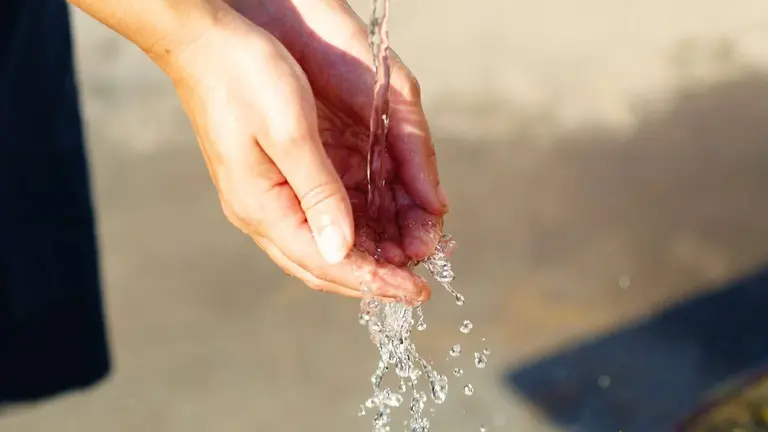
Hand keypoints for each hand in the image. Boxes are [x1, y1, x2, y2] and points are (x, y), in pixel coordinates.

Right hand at [167, 1, 447, 300]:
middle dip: (371, 279)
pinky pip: (314, 221)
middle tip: (415, 287)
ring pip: (319, 246)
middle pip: (321, 265)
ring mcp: (263, 198)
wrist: (205, 43)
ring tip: (405, 261)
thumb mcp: (290, 132)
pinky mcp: (271, 181)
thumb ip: (318, 193)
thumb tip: (341, 250)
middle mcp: (259, 212)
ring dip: (364, 258)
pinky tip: (376, 230)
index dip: (374, 281)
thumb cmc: (244, 76)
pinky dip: (350, 232)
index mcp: (261, 206)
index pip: (325, 263)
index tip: (416, 292)